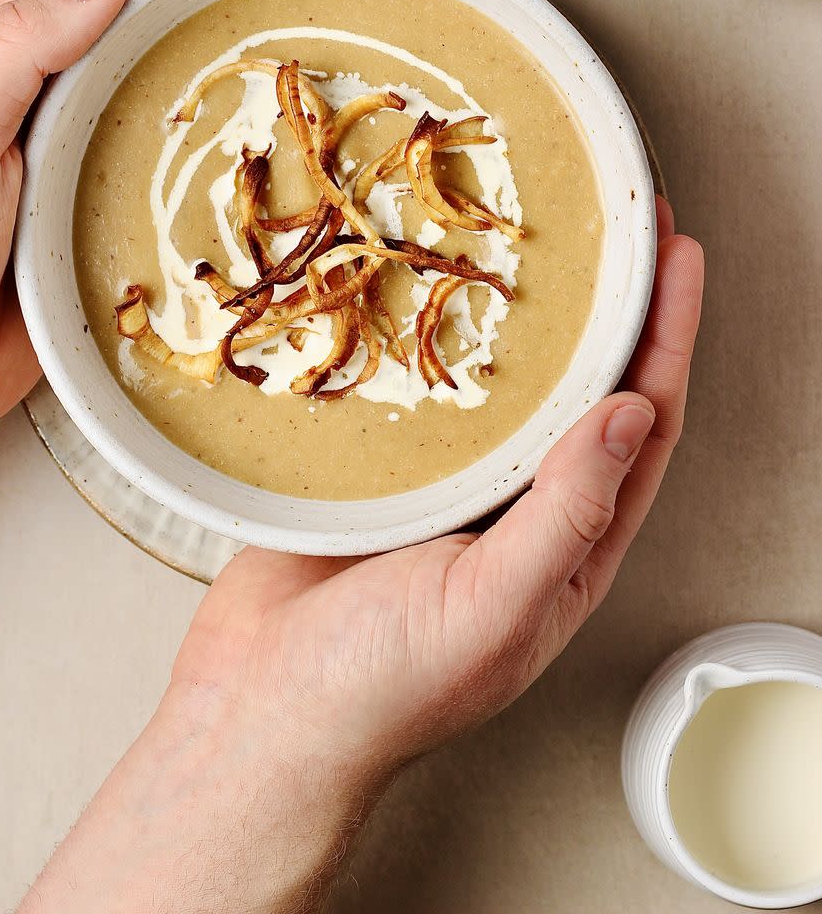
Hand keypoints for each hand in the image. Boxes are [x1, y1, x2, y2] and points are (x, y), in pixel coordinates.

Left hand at [0, 0, 333, 513]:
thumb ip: (17, 46)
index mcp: (12, 56)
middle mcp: (59, 99)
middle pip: (163, 13)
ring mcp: (90, 163)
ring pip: (184, 90)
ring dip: (248, 54)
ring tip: (319, 26)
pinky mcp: (113, 229)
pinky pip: (189, 180)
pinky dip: (238, 157)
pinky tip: (280, 151)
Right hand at [24, 200, 702, 913]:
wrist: (256, 712)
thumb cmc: (378, 688)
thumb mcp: (492, 608)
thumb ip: (566, 515)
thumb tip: (630, 415)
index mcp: (568, 550)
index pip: (643, 425)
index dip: (670, 338)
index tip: (677, 257)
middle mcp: (518, 509)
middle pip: (586, 387)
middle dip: (616, 307)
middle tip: (626, 223)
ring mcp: (450, 486)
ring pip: (509, 380)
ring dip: (534, 311)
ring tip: (548, 237)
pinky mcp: (383, 469)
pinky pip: (425, 387)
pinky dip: (439, 333)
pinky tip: (438, 286)